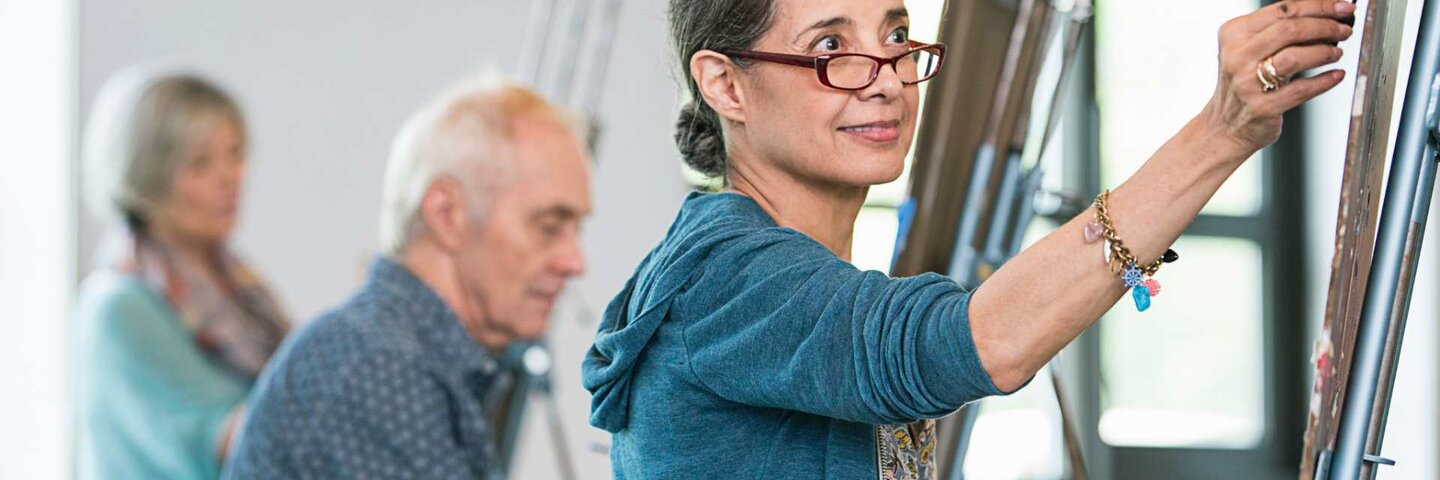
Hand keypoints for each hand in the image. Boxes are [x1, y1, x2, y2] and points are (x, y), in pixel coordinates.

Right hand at [1203, 0, 1354, 152]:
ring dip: (1324, 52)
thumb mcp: (1248, 51)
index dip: (1319, 6)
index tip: (1341, 7)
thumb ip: (1276, 32)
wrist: (1225, 127)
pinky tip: (1336, 75)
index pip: (1282, 10)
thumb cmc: (1243, 85)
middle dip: (1325, 26)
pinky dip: (1324, 81)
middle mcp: (1237, 56)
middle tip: (1343, 30)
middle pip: (1290, 29)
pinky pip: (1301, 90)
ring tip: (1337, 52)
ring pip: (1294, 57)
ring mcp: (1248, 83)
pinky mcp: (1262, 107)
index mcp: (1234, 34)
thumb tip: (1324, 16)